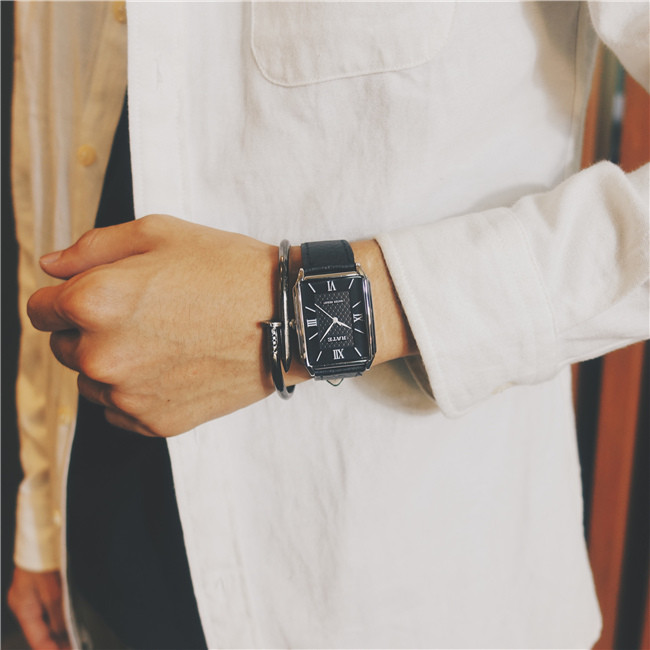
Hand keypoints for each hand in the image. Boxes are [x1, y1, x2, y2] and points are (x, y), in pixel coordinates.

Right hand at [7, 567, 69, 649]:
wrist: (40, 536)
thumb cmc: (43, 560)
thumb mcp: (53, 590)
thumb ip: (58, 614)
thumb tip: (63, 633)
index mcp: (23, 608)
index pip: (37, 639)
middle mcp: (24, 604)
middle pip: (40, 631)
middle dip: (56, 641)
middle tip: (73, 646)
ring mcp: (29, 596)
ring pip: (44, 620)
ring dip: (58, 629)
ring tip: (73, 638)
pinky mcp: (37, 586)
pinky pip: (47, 608)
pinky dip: (57, 616)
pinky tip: (68, 620)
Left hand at [27, 215, 301, 436]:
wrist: (287, 319)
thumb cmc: (228, 271)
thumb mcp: (160, 233)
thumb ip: (91, 247)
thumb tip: (51, 266)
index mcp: (94, 303)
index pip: (39, 308)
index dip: (64, 295)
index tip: (93, 293)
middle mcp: (101, 356)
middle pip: (64, 346)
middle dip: (90, 328)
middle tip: (143, 312)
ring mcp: (129, 396)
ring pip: (92, 381)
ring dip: (112, 361)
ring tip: (162, 340)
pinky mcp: (155, 422)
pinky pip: (121, 408)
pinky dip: (137, 389)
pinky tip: (172, 366)